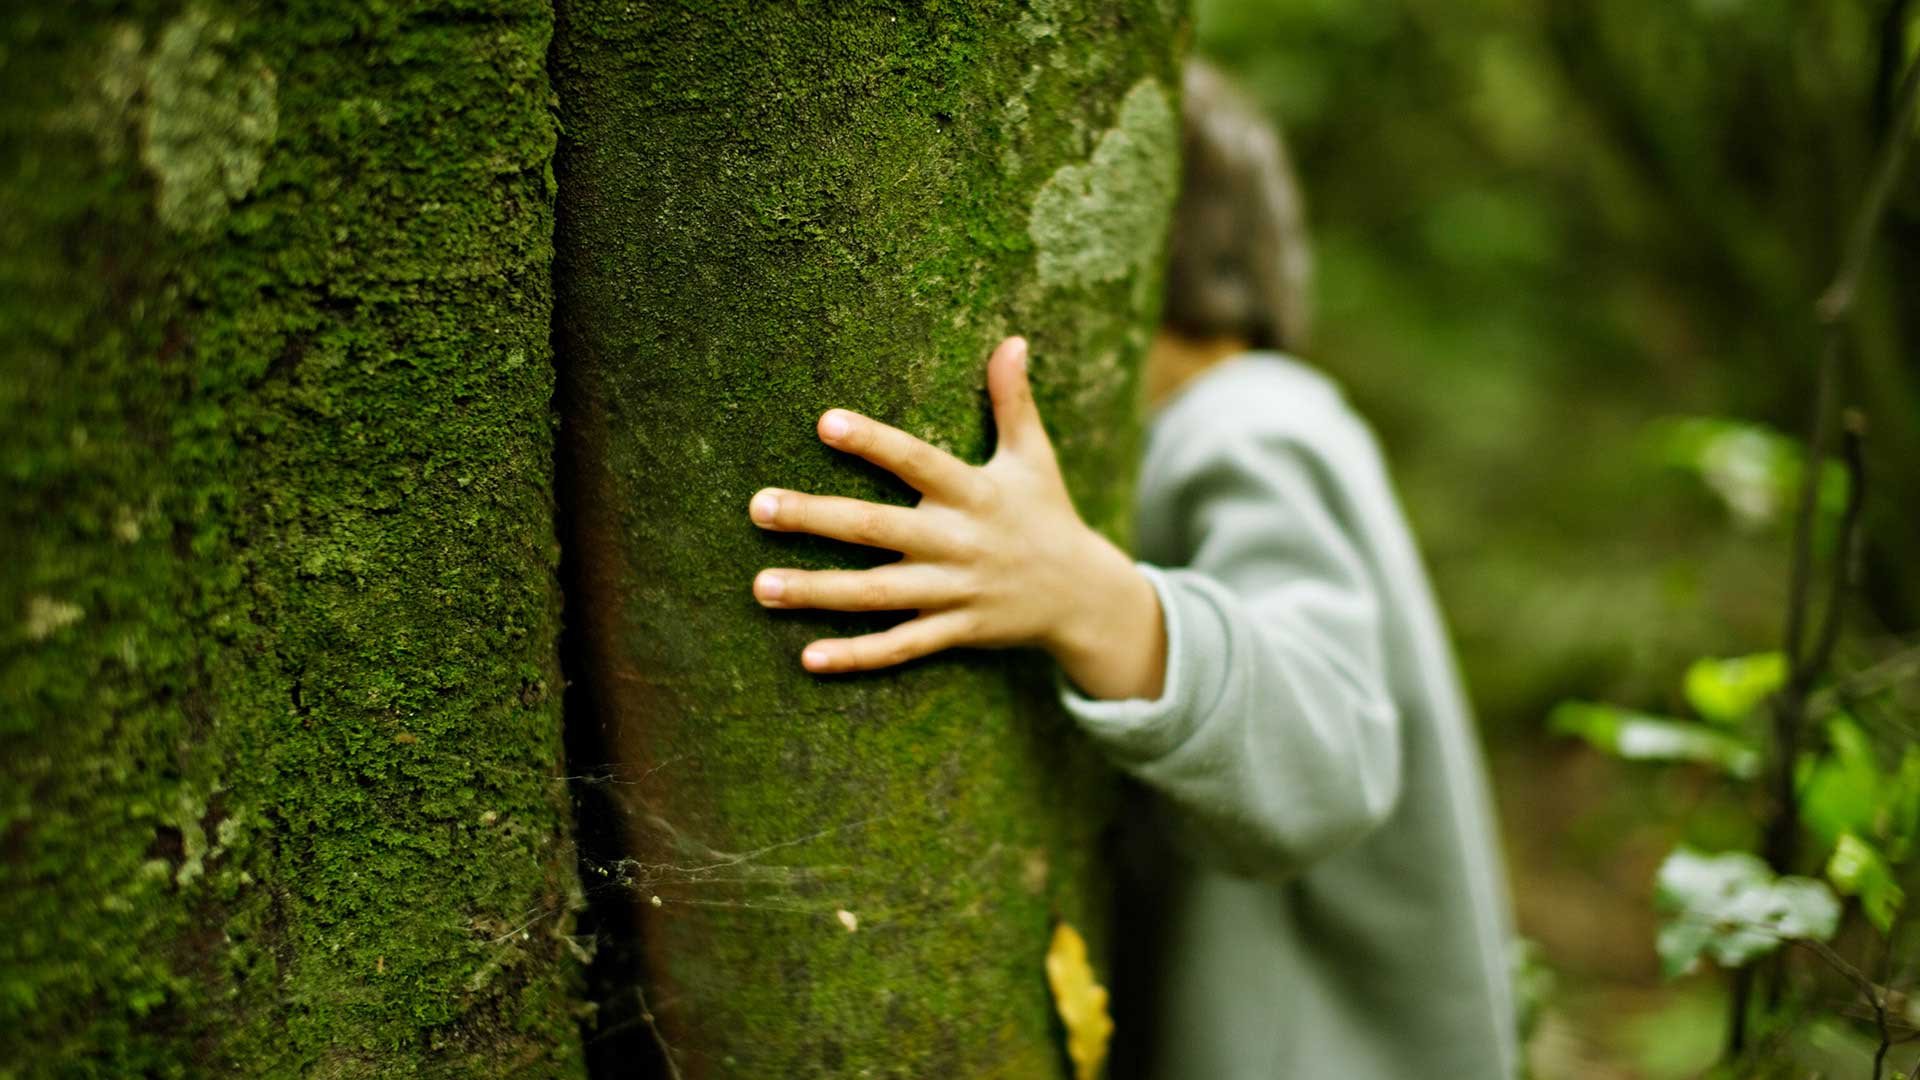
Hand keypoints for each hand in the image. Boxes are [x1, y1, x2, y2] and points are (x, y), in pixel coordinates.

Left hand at [748, 336, 1166, 700]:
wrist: (1085, 596)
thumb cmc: (1047, 515)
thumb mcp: (1034, 457)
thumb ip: (1013, 402)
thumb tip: (1012, 341)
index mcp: (974, 493)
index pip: (917, 462)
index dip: (874, 443)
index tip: (824, 422)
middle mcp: (958, 541)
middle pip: (877, 529)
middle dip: (815, 518)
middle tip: (758, 506)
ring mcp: (955, 591)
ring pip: (877, 593)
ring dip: (817, 591)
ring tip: (760, 585)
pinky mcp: (955, 631)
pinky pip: (900, 647)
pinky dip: (857, 656)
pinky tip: (807, 657)